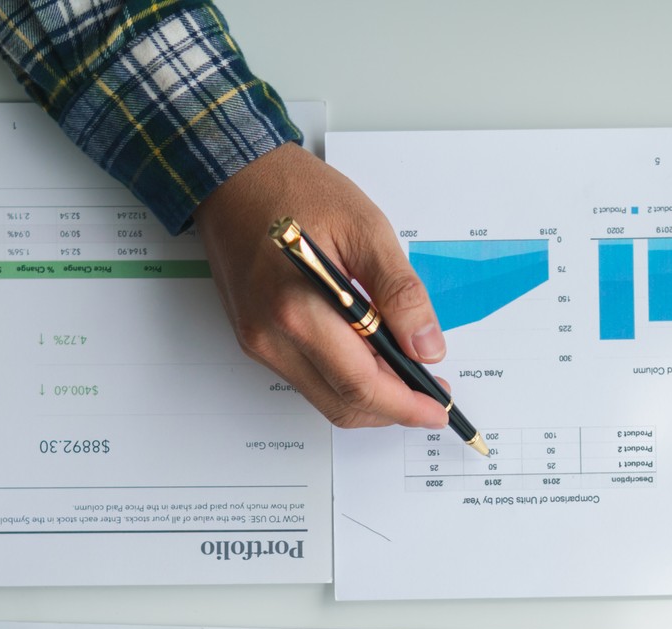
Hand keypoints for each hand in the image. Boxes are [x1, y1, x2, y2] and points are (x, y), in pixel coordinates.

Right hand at [195, 142, 448, 429]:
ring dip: (369, 396)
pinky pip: (307, 377)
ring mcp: (259, 342)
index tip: (438, 408)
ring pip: (325, 397)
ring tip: (404, 370)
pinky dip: (344, 378)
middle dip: (392, 409)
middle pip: (343, 404)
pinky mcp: (255, 338)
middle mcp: (271, 337)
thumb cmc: (295, 190)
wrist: (233, 177)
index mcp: (298, 309)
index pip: (361, 385)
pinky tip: (368, 353)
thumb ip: (400, 292)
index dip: (406, 406)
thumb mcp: (366, 229)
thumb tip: (427, 346)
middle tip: (431, 392)